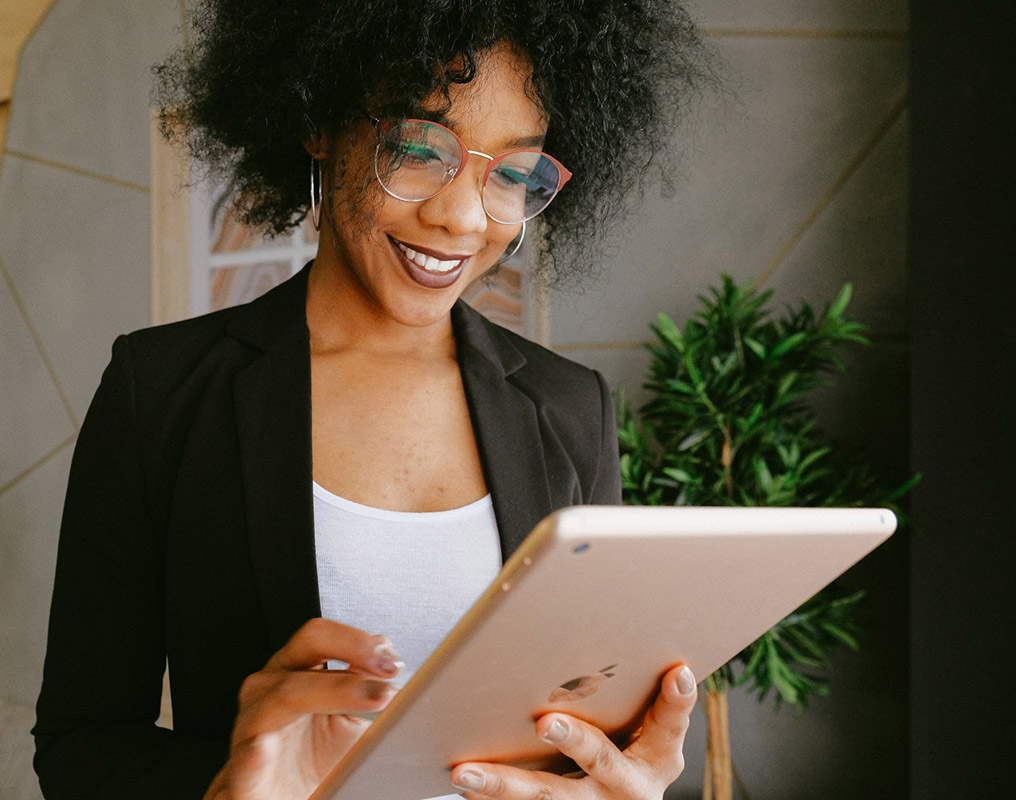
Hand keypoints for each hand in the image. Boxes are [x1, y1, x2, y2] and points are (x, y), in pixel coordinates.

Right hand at [203, 618, 402, 799]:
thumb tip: (405, 674)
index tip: (394, 662)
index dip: (361, 642)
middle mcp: (273, 687)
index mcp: (299, 669)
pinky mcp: (243, 772)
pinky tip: (267, 747)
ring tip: (369, 698)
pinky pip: (247, 756)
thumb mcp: (356, 719)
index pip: (325, 636)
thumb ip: (374, 690)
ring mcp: (253, 724)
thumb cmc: (319, 758)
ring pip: (283, 695)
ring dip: (329, 692)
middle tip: (387, 670)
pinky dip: (256, 751)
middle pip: (307, 645)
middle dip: (351, 649)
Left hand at [450, 664, 696, 799]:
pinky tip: (463, 785)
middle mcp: (628, 787)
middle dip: (573, 740)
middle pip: (599, 759)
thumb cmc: (634, 752)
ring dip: (503, 785)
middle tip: (545, 721)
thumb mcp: (652, 732)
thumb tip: (668, 659)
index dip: (676, 701)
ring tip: (466, 772)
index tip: (676, 672)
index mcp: (658, 758)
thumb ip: (653, 699)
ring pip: (545, 796)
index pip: (670, 724)